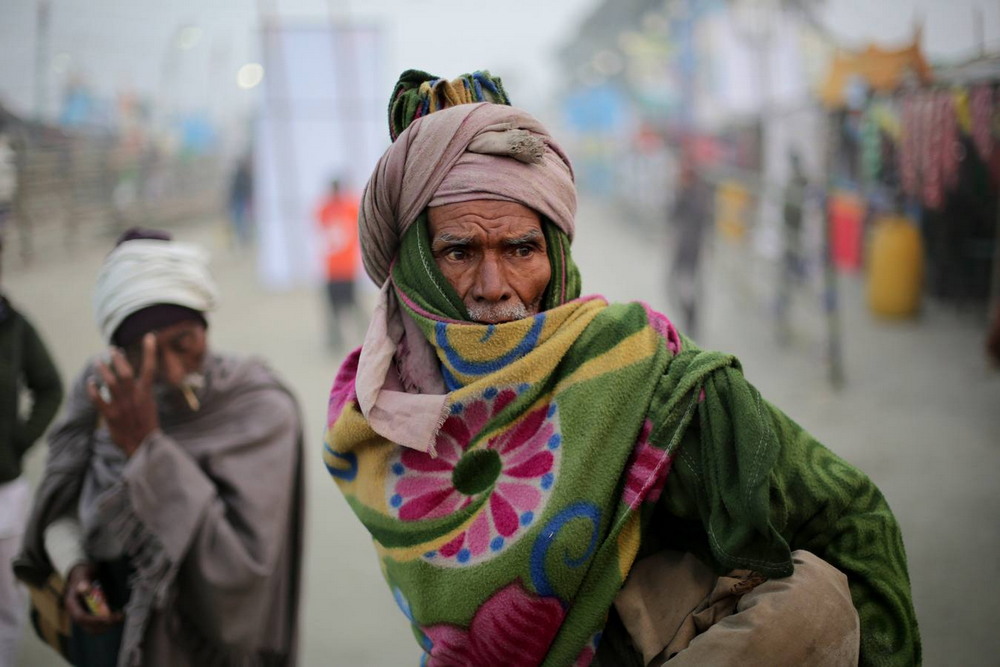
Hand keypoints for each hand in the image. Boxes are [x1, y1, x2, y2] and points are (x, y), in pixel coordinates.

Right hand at [64, 563, 122, 633]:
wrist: (82, 575)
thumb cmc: (82, 575)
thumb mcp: (83, 576)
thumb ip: (84, 582)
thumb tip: (84, 587)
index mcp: (71, 604)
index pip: (81, 617)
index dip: (95, 620)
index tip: (109, 618)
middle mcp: (76, 612)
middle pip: (88, 626)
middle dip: (104, 625)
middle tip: (118, 618)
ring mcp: (83, 615)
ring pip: (94, 627)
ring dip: (108, 625)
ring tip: (121, 617)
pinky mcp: (90, 615)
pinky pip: (99, 623)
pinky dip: (108, 622)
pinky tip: (118, 616)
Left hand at [87, 333, 158, 456]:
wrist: (143, 445)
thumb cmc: (146, 424)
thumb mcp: (149, 404)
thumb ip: (142, 391)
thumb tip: (136, 378)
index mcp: (146, 393)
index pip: (150, 368)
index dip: (150, 351)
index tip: (149, 336)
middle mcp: (134, 397)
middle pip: (125, 371)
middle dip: (117, 358)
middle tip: (112, 349)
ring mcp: (122, 406)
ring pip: (110, 382)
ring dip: (103, 369)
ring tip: (98, 361)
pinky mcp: (111, 416)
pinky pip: (98, 399)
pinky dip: (93, 390)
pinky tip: (90, 383)